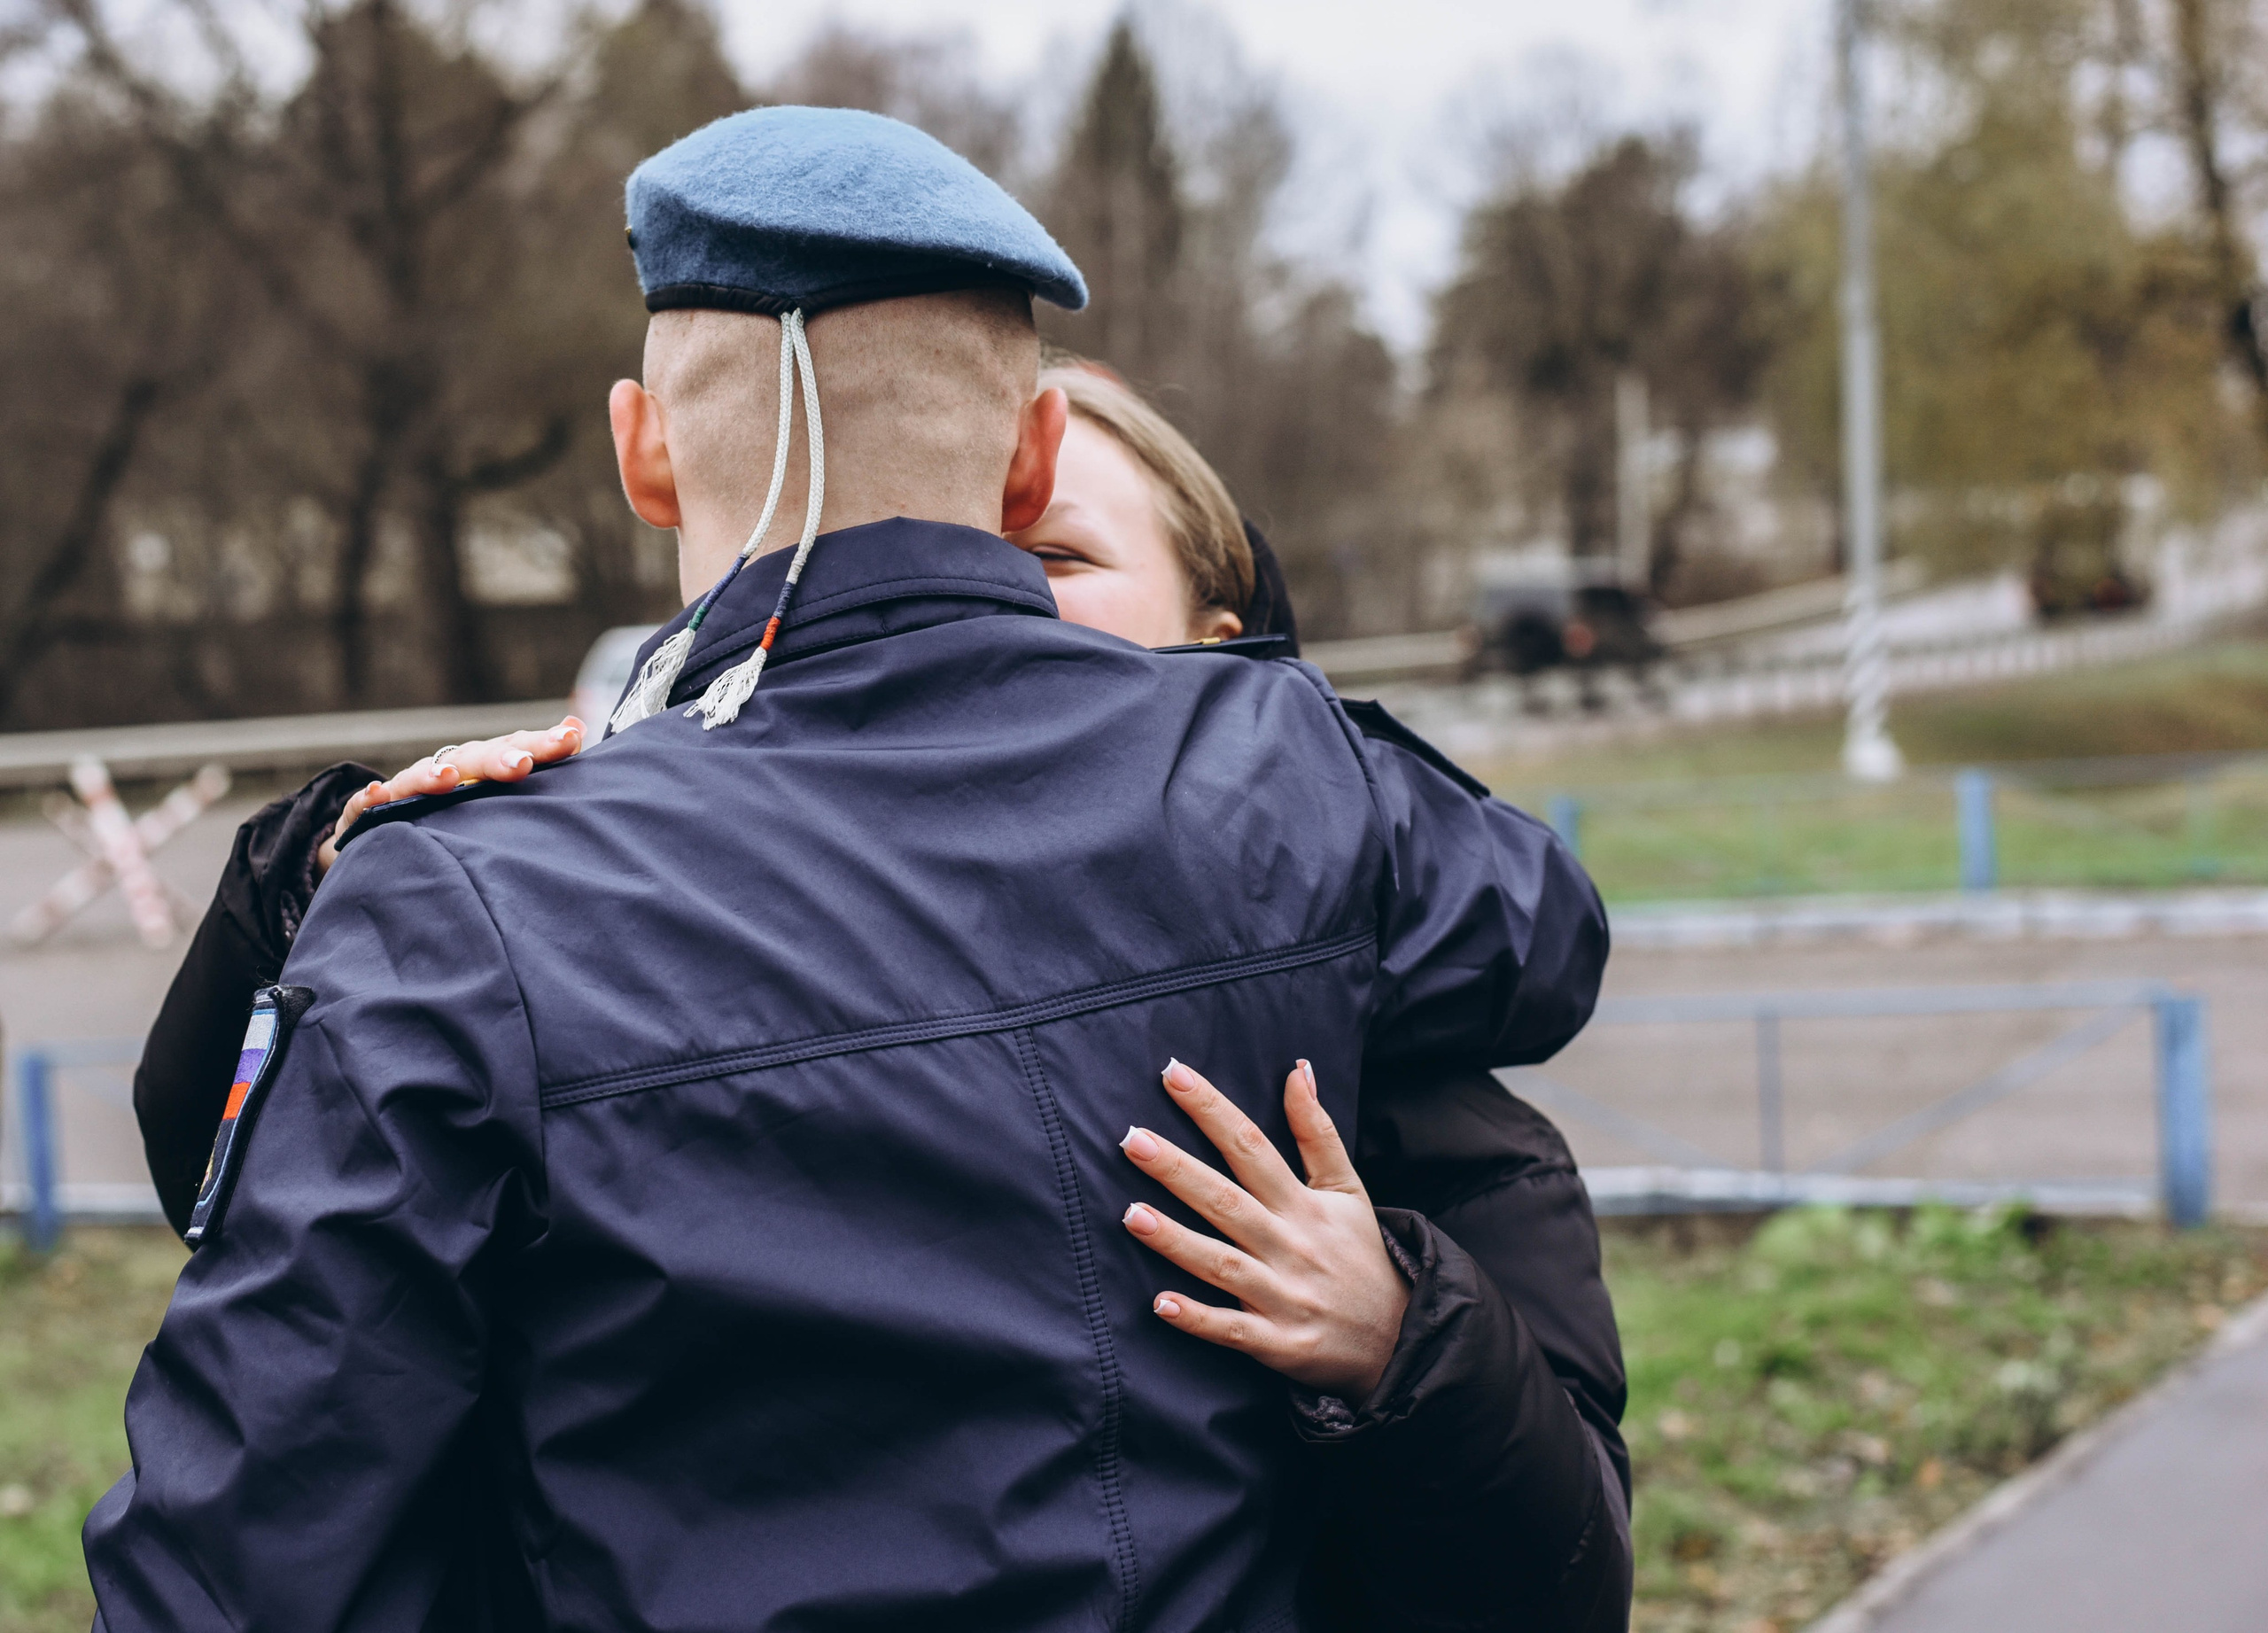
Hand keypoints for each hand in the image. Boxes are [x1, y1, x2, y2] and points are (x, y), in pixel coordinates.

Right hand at [316, 716, 583, 874]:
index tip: (572, 738)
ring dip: (431, 776)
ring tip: (446, 779)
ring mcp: (407, 791)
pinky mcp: (368, 814)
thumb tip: (581, 739)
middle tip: (523, 764)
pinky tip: (375, 796)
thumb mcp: (501, 804)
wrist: (391, 836)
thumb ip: (537, 778)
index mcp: (485, 769)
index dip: (543, 744)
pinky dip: (369, 800)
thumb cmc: (463, 817)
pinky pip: (366, 807)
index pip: (516, 749)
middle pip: (474, 759)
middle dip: (499, 759)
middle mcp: (449, 772)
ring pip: (419, 778)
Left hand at [1121, 1058, 1408, 1401]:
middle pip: (1227, 1200)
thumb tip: (1297, 1070)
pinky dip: (1199, 1319)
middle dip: (1179, 1170)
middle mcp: (1291, 1245)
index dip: (1212, 1110)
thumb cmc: (1361, 1256)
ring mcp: (1283, 1295)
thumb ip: (1318, 1131)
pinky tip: (1161, 1304)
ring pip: (1222, 1264)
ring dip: (1176, 1241)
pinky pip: (1232, 1329)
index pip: (1252, 1146)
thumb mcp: (1348, 1189)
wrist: (1400, 1338)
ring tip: (1130, 1215)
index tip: (1172, 1075)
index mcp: (1304, 1204)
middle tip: (1132, 1139)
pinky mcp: (1279, 1343)